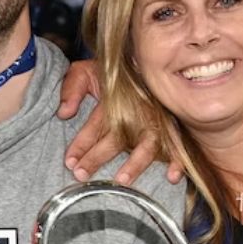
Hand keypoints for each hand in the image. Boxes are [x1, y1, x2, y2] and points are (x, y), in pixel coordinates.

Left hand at [56, 60, 179, 183]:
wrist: (137, 63)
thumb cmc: (106, 74)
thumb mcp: (84, 72)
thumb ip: (71, 88)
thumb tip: (63, 112)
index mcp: (115, 98)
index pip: (96, 124)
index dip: (82, 143)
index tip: (69, 162)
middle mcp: (137, 110)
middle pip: (117, 137)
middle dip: (97, 157)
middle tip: (81, 175)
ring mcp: (156, 120)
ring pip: (147, 144)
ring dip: (135, 163)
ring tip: (121, 180)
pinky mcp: (171, 127)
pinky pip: (178, 145)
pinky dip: (177, 161)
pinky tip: (172, 176)